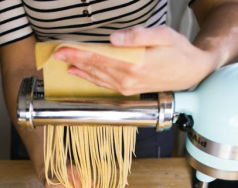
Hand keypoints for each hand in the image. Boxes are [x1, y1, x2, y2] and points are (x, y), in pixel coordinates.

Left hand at [54, 26, 217, 94]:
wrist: (191, 73)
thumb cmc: (178, 52)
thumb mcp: (163, 36)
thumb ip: (138, 36)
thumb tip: (113, 38)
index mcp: (134, 64)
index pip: (99, 57)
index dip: (79, 53)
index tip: (62, 50)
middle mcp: (127, 79)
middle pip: (94, 68)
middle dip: (75, 60)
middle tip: (57, 55)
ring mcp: (127, 87)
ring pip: (97, 77)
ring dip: (80, 70)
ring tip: (66, 64)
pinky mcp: (128, 90)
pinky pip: (104, 84)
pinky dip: (91, 79)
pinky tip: (82, 75)